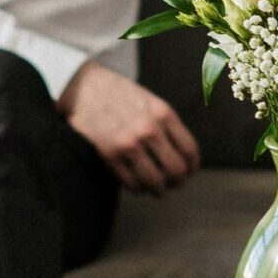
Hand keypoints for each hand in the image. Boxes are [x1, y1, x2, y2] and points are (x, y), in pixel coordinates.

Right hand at [59, 62, 199, 195]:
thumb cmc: (121, 95)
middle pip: (176, 170)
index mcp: (164, 114)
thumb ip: (167, 126)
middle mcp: (149, 130)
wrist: (85, 88)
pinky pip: (131, 183)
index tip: (189, 172)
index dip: (192, 167)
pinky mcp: (110, 155)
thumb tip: (183, 158)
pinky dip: (138, 188)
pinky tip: (138, 184)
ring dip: (158, 190)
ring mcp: (129, 143)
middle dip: (178, 182)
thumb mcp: (151, 102)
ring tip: (156, 189)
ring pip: (154, 181)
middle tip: (174, 184)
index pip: (189, 150)